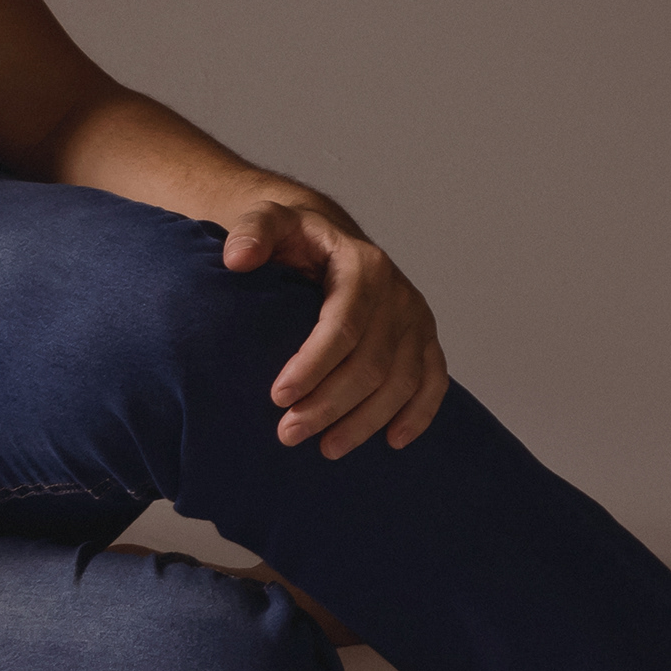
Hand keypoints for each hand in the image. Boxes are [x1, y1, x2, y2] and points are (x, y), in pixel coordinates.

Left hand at [222, 199, 446, 459]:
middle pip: (372, 363)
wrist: (327, 238)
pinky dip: (418, 414)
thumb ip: (252, 233)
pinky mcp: (425, 339)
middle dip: (330, 404)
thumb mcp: (269, 221)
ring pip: (402, 381)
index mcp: (363, 266)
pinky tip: (393, 440)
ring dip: (366, 421)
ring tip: (326, 449)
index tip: (277, 396)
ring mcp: (416, 318)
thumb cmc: (293, 237)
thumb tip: (237, 258)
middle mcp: (398, 294)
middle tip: (288, 434)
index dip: (313, 365)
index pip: (342, 326)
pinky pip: (432, 381)